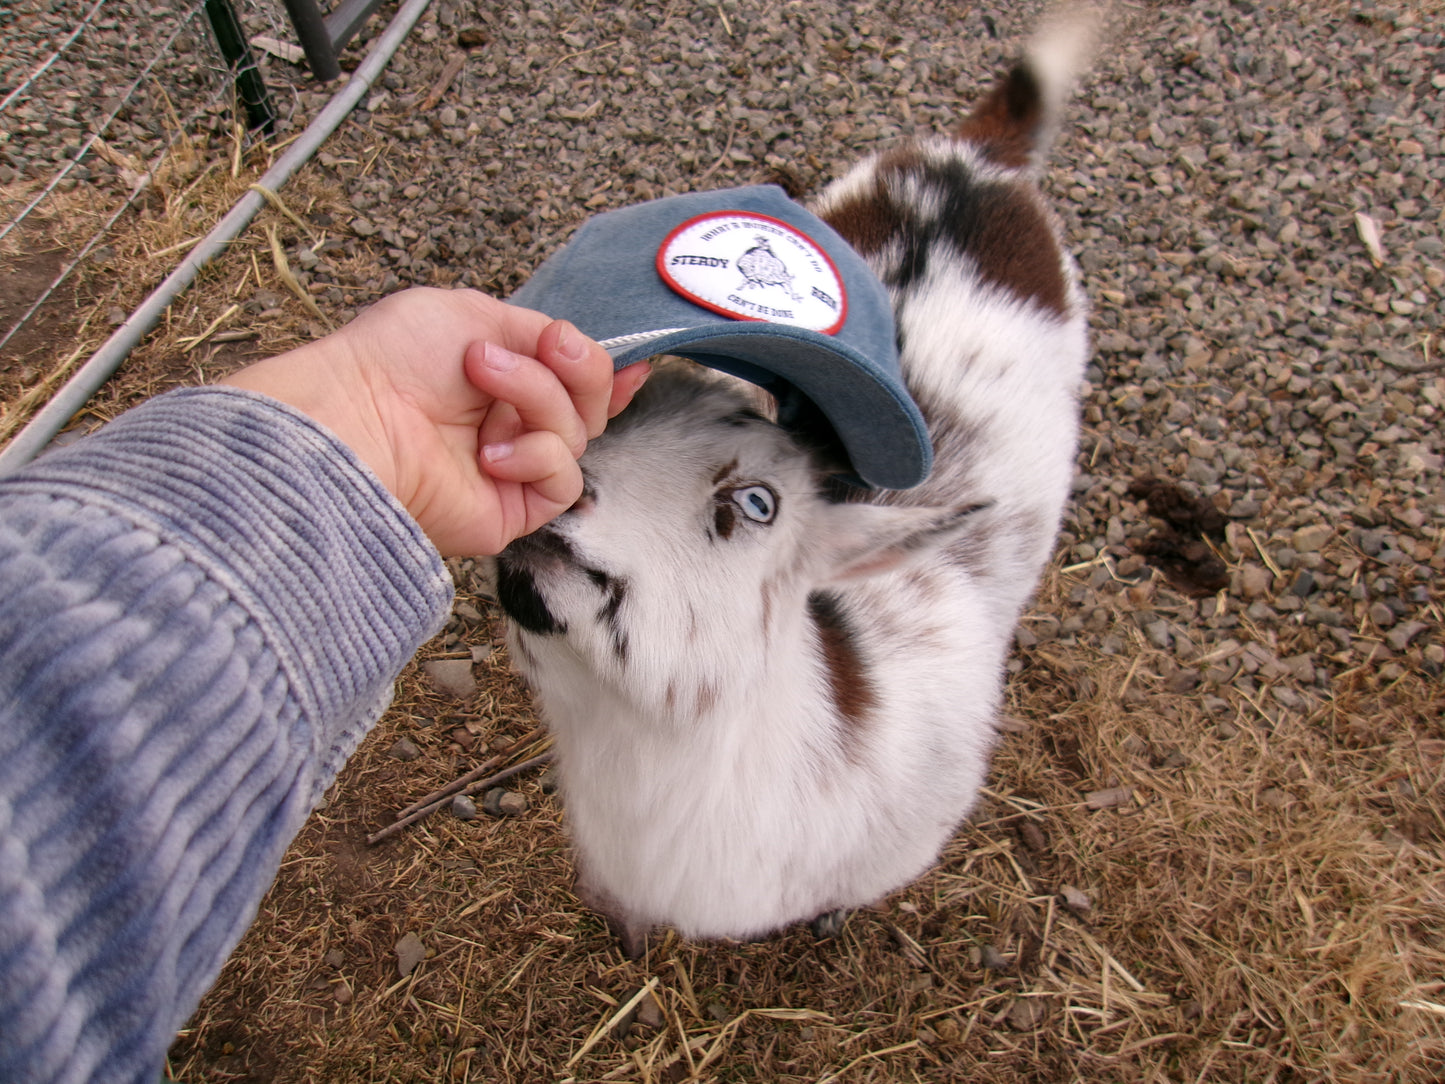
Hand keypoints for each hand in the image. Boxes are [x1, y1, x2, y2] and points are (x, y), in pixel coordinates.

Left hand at [221, 287, 648, 555]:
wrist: (353, 416)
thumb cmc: (391, 359)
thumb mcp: (474, 313)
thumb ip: (537, 330)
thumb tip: (577, 346)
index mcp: (498, 379)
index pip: (571, 380)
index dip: (604, 372)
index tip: (634, 362)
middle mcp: (508, 425)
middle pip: (590, 404)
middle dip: (579, 368)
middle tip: (547, 345)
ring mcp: (512, 469)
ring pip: (578, 434)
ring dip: (537, 397)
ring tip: (480, 378)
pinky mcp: (513, 512)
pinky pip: (563, 480)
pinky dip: (534, 455)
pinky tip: (488, 451)